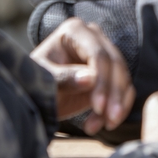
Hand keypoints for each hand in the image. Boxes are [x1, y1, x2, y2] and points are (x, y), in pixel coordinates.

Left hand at [29, 18, 133, 134]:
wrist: (35, 94)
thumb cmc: (33, 82)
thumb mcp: (43, 80)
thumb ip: (63, 78)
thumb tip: (90, 79)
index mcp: (75, 31)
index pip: (98, 54)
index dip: (102, 80)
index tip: (98, 106)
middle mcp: (94, 38)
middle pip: (116, 65)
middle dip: (114, 94)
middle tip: (109, 120)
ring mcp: (104, 55)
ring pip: (123, 79)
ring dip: (117, 105)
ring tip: (102, 125)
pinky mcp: (110, 75)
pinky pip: (124, 90)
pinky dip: (118, 109)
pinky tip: (103, 124)